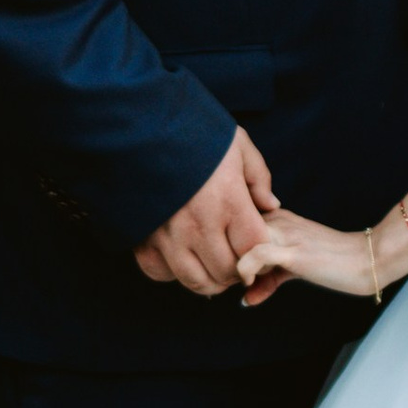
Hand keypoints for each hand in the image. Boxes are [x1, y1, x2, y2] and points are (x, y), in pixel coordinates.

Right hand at [135, 127, 277, 294]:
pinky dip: (174, 273)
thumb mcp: (235, 144)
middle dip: (239, 270)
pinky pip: (160, 273)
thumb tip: (271, 206)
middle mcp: (199, 224)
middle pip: (228, 271)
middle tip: (238, 258)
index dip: (262, 253)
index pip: (255, 248)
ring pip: (197, 281)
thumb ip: (258, 177)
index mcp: (227, 199)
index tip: (259, 247)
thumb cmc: (192, 132)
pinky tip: (182, 258)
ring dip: (210, 279)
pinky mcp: (141, 238)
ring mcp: (168, 235)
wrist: (136, 125)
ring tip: (214, 265)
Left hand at [232, 206, 390, 306]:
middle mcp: (279, 220)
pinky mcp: (293, 251)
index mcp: (279, 218)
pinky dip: (245, 270)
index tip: (227, 273)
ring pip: (239, 239)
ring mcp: (286, 233)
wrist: (367, 259)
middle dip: (225, 258)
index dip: (227, 250)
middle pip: (232, 231)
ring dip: (232, 264)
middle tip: (227, 282)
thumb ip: (269, 280)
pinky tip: (248, 285)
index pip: (236, 226)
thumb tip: (246, 299)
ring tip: (238, 283)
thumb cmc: (335, 263)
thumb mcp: (295, 268)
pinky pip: (256, 253)